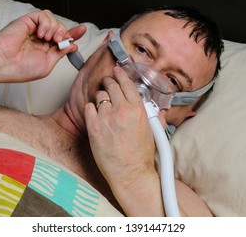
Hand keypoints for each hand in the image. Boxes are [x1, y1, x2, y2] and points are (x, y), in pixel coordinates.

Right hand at [0, 9, 86, 81]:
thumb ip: (60, 54)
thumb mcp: (47, 64)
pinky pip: (43, 14)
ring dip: (56, 28)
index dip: (73, 33)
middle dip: (64, 33)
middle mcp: (40, 37)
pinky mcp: (28, 20)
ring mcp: (34, 28)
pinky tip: (41, 34)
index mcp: (45, 49)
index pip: (63, 38)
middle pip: (61, 27)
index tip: (82, 30)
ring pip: (53, 19)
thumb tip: (73, 45)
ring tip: (49, 39)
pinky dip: (47, 23)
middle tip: (58, 42)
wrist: (4, 63)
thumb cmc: (21, 68)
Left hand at [85, 66, 163, 215]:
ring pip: (99, 95)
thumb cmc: (141, 156)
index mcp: (138, 110)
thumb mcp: (153, 132)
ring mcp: (107, 118)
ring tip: (103, 104)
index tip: (117, 71)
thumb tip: (156, 109)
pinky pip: (89, 108)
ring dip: (100, 97)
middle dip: (109, 81)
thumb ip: (154, 116)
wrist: (129, 173)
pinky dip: (91, 108)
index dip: (121, 75)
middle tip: (107, 82)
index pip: (127, 84)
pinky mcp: (94, 127)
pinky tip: (95, 114)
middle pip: (111, 86)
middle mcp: (122, 110)